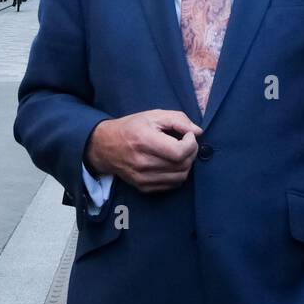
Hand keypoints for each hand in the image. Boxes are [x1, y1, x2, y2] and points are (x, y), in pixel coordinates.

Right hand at [85, 111, 203, 194]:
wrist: (105, 146)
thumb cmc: (131, 128)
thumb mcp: (153, 115)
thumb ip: (178, 120)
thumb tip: (198, 132)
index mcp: (144, 141)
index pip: (179, 152)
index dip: (191, 144)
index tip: (188, 135)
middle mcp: (142, 162)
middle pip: (182, 165)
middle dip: (191, 152)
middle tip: (187, 143)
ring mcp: (142, 178)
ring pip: (180, 177)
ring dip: (186, 164)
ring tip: (180, 153)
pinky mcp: (143, 187)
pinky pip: (172, 185)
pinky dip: (178, 174)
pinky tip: (172, 163)